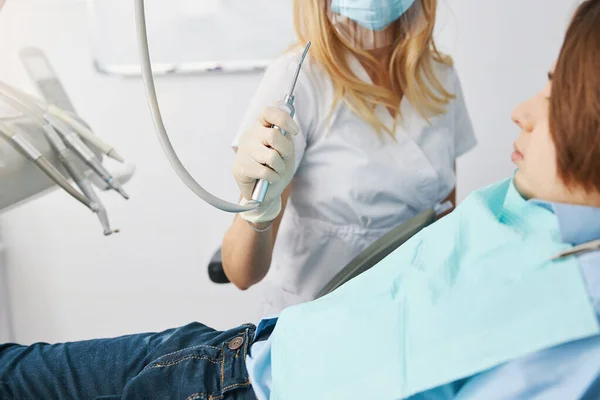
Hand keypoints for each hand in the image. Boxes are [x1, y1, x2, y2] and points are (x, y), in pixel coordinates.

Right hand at [233, 106, 298, 222]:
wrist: (267, 192)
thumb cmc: (276, 168)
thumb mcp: (286, 150)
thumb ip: (285, 135)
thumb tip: (285, 114)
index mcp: (261, 127)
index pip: (268, 112)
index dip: (283, 119)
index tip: (295, 131)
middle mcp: (250, 136)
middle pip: (273, 135)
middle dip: (286, 150)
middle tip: (284, 158)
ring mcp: (243, 151)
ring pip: (271, 156)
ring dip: (280, 167)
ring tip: (276, 170)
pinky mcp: (239, 168)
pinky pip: (265, 172)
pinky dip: (273, 178)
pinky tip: (269, 179)